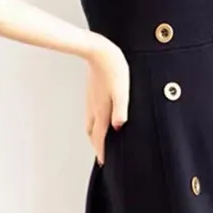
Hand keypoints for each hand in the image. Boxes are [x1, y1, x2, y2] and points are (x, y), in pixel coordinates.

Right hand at [84, 34, 129, 165]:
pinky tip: (101, 119)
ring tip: (101, 141)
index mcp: (102, 110)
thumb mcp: (122, 90)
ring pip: (91, 124)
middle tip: (102, 155)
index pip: (101, 137)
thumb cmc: (114, 68)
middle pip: (93, 133)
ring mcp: (90, 101)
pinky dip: (95, 123)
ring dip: (95, 135)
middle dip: (96, 146)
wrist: (98, 50)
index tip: (103, 163)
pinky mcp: (91, 94)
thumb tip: (118, 127)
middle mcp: (93, 108)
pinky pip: (91, 114)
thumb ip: (120, 109)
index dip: (102, 151)